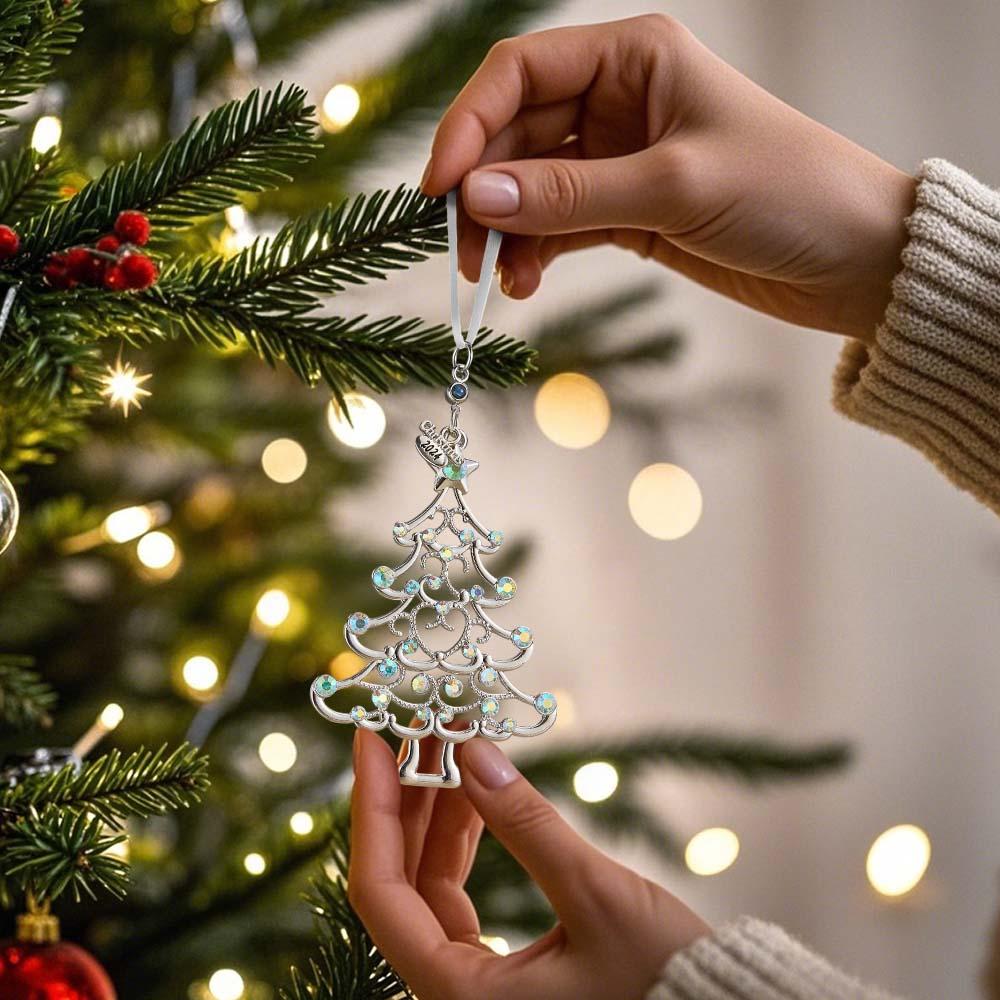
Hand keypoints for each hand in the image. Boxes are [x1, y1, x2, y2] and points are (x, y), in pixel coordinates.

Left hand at [349, 728, 709, 999]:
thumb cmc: (664, 982)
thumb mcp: (595, 894)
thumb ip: (526, 823)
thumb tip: (470, 750)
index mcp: (460, 995)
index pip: (380, 892)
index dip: (370, 809)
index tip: (371, 741)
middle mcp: (455, 995)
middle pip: (400, 882)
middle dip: (407, 796)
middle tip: (420, 725)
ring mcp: (476, 985)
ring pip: (429, 885)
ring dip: (437, 811)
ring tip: (451, 742)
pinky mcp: (503, 970)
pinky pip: (460, 895)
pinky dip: (465, 839)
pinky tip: (475, 790)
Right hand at [421, 15, 915, 342]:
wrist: (852, 259)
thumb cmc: (788, 194)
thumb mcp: (675, 188)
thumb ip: (571, 195)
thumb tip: (476, 198)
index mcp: (634, 58)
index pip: (520, 73)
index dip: (469, 126)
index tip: (440, 188)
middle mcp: (618, 100)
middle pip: (515, 135)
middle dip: (484, 192)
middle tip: (463, 253)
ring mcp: (619, 159)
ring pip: (531, 187)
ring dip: (506, 232)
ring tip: (498, 279)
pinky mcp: (628, 212)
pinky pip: (559, 226)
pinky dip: (535, 253)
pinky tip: (526, 284)